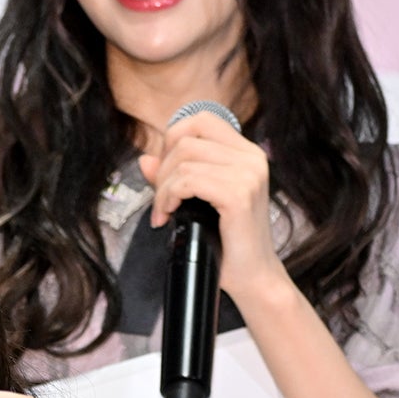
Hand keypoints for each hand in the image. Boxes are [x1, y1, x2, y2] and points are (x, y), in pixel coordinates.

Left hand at [140, 110, 290, 306]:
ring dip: (163, 189)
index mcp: (246, 153)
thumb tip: (145, 159)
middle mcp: (251, 157)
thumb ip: (174, 177)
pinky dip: (169, 197)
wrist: (253, 276)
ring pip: (183, 160)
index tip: (165, 175)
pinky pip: (188, 181)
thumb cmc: (227, 242)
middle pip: (185, 139)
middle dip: (162, 171)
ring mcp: (248, 174)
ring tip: (163, 213)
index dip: (172, 141)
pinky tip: (168, 216)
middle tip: (160, 202)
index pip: (200, 121)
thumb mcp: (198, 203)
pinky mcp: (238, 195)